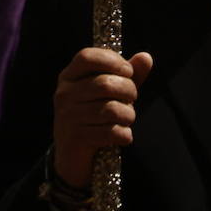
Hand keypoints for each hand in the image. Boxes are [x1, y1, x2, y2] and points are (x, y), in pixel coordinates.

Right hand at [51, 47, 152, 188]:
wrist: (73, 153)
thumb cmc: (95, 113)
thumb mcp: (110, 90)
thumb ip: (127, 74)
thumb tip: (146, 57)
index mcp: (69, 76)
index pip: (87, 57)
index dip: (112, 60)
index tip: (129, 71)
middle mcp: (64, 94)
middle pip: (104, 84)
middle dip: (128, 90)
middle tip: (133, 98)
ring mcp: (67, 116)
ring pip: (111, 110)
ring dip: (128, 115)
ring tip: (128, 118)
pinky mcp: (75, 138)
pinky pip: (110, 132)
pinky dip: (124, 134)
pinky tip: (123, 135)